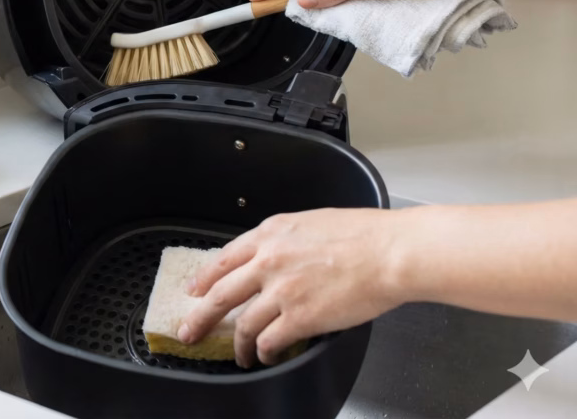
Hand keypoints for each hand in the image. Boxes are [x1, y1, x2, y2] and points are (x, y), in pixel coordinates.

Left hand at [178, 208, 405, 367]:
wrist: (391, 252)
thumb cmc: (364, 235)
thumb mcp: (310, 223)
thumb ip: (284, 240)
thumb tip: (271, 256)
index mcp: (270, 234)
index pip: (223, 259)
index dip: (204, 279)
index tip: (193, 291)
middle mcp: (268, 261)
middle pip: (220, 294)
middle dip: (199, 317)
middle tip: (188, 331)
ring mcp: (281, 291)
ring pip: (242, 324)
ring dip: (237, 344)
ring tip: (238, 355)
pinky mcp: (299, 318)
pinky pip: (268, 341)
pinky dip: (262, 352)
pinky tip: (265, 356)